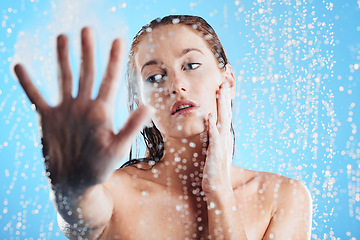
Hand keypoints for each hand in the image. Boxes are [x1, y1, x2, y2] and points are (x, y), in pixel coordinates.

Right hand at [14, 28, 151, 191]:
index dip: (114, 60)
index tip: (119, 40)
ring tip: (63, 37)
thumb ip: (132, 127)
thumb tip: (149, 106)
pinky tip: (19, 66)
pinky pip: (35, 96)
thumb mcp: (117, 148)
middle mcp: (84, 105)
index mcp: (101, 111)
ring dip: (63, 57)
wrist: (73, 182)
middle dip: (88, 51)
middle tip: (88, 29)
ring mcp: (66, 110)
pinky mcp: (48, 118)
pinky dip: (27, 82)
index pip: (110, 79)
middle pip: (87, 72)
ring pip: (64, 77)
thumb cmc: (98, 168)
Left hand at [202, 82, 233, 194]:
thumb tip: (213, 124)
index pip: (225, 114)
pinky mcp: (216, 153)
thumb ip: (215, 137)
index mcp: (224, 137)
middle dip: (225, 98)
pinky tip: (210, 117)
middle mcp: (225, 138)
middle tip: (224, 82)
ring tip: (221, 92)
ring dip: (221, 106)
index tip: (222, 86)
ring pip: (222, 121)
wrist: (218, 187)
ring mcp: (221, 145)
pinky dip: (213, 126)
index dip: (224, 101)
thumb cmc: (214, 169)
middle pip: (226, 113)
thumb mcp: (215, 150)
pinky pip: (214, 137)